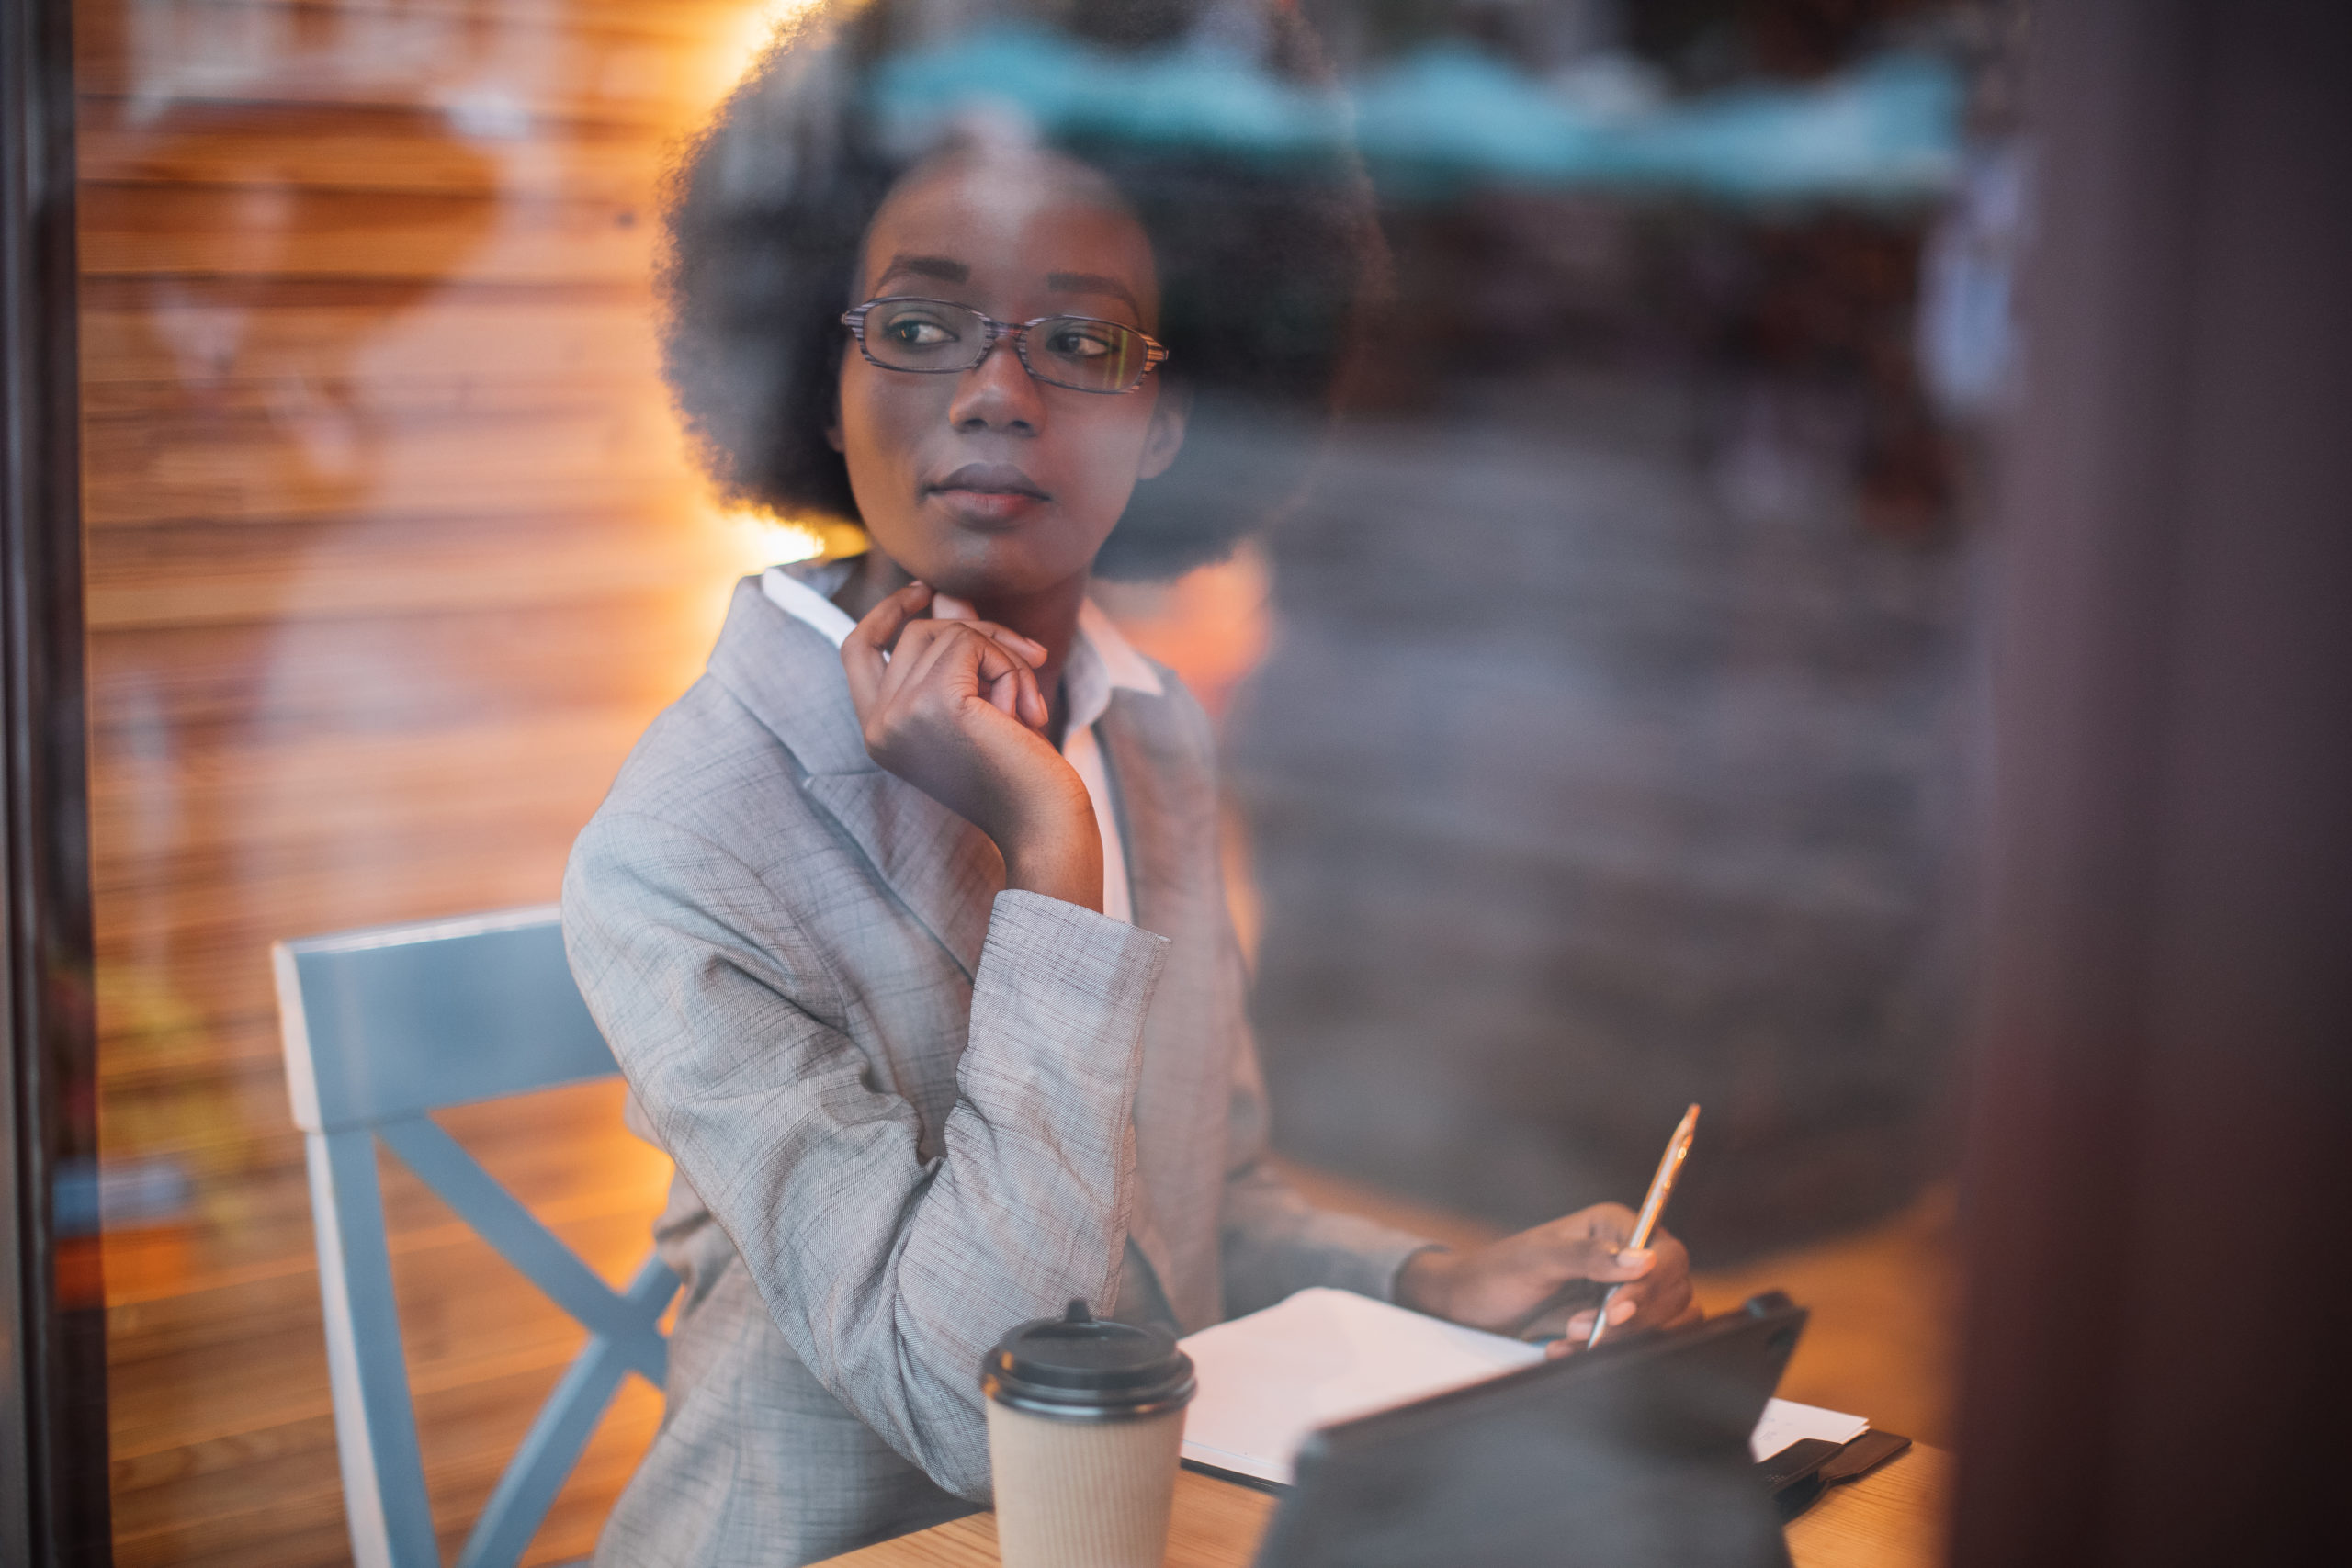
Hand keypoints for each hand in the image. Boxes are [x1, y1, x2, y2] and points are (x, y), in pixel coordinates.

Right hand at [841, 582, 1102, 909]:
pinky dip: (1009, 666)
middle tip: (1030, 661)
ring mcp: (900, 715)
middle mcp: (878, 725)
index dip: (886, 613)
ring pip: (949, 634)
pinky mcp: (934, 704)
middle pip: (917, 632)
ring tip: (1027, 706)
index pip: (856, 650)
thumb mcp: (981, 701)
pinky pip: (972, 644)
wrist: (1045, 822)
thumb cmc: (1020, 771)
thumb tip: (945, 595)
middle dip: (980, 635)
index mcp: (879, 732)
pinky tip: (1024, 714)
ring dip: (1004, 656)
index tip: (926, 591)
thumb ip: (958, 649)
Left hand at [1394, 1202, 1699, 1353]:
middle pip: (1675, 1293)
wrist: (1471, 1308)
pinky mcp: (1618, 1326)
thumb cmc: (1497, 1273)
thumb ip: (1588, 1257)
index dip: (1652, 1286)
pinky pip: (1641, 1343)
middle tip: (1578, 1327)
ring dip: (1623, 1339)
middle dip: (1633, 1320)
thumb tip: (1643, 1258)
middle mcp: (1629, 1257)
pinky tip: (1563, 1350)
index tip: (1615, 1311)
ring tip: (1569, 1337)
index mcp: (1615, 1227)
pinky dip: (1608, 1353)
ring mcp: (1627, 1293)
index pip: (1667, 1255)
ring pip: (1665, 1323)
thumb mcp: (1536, 1260)